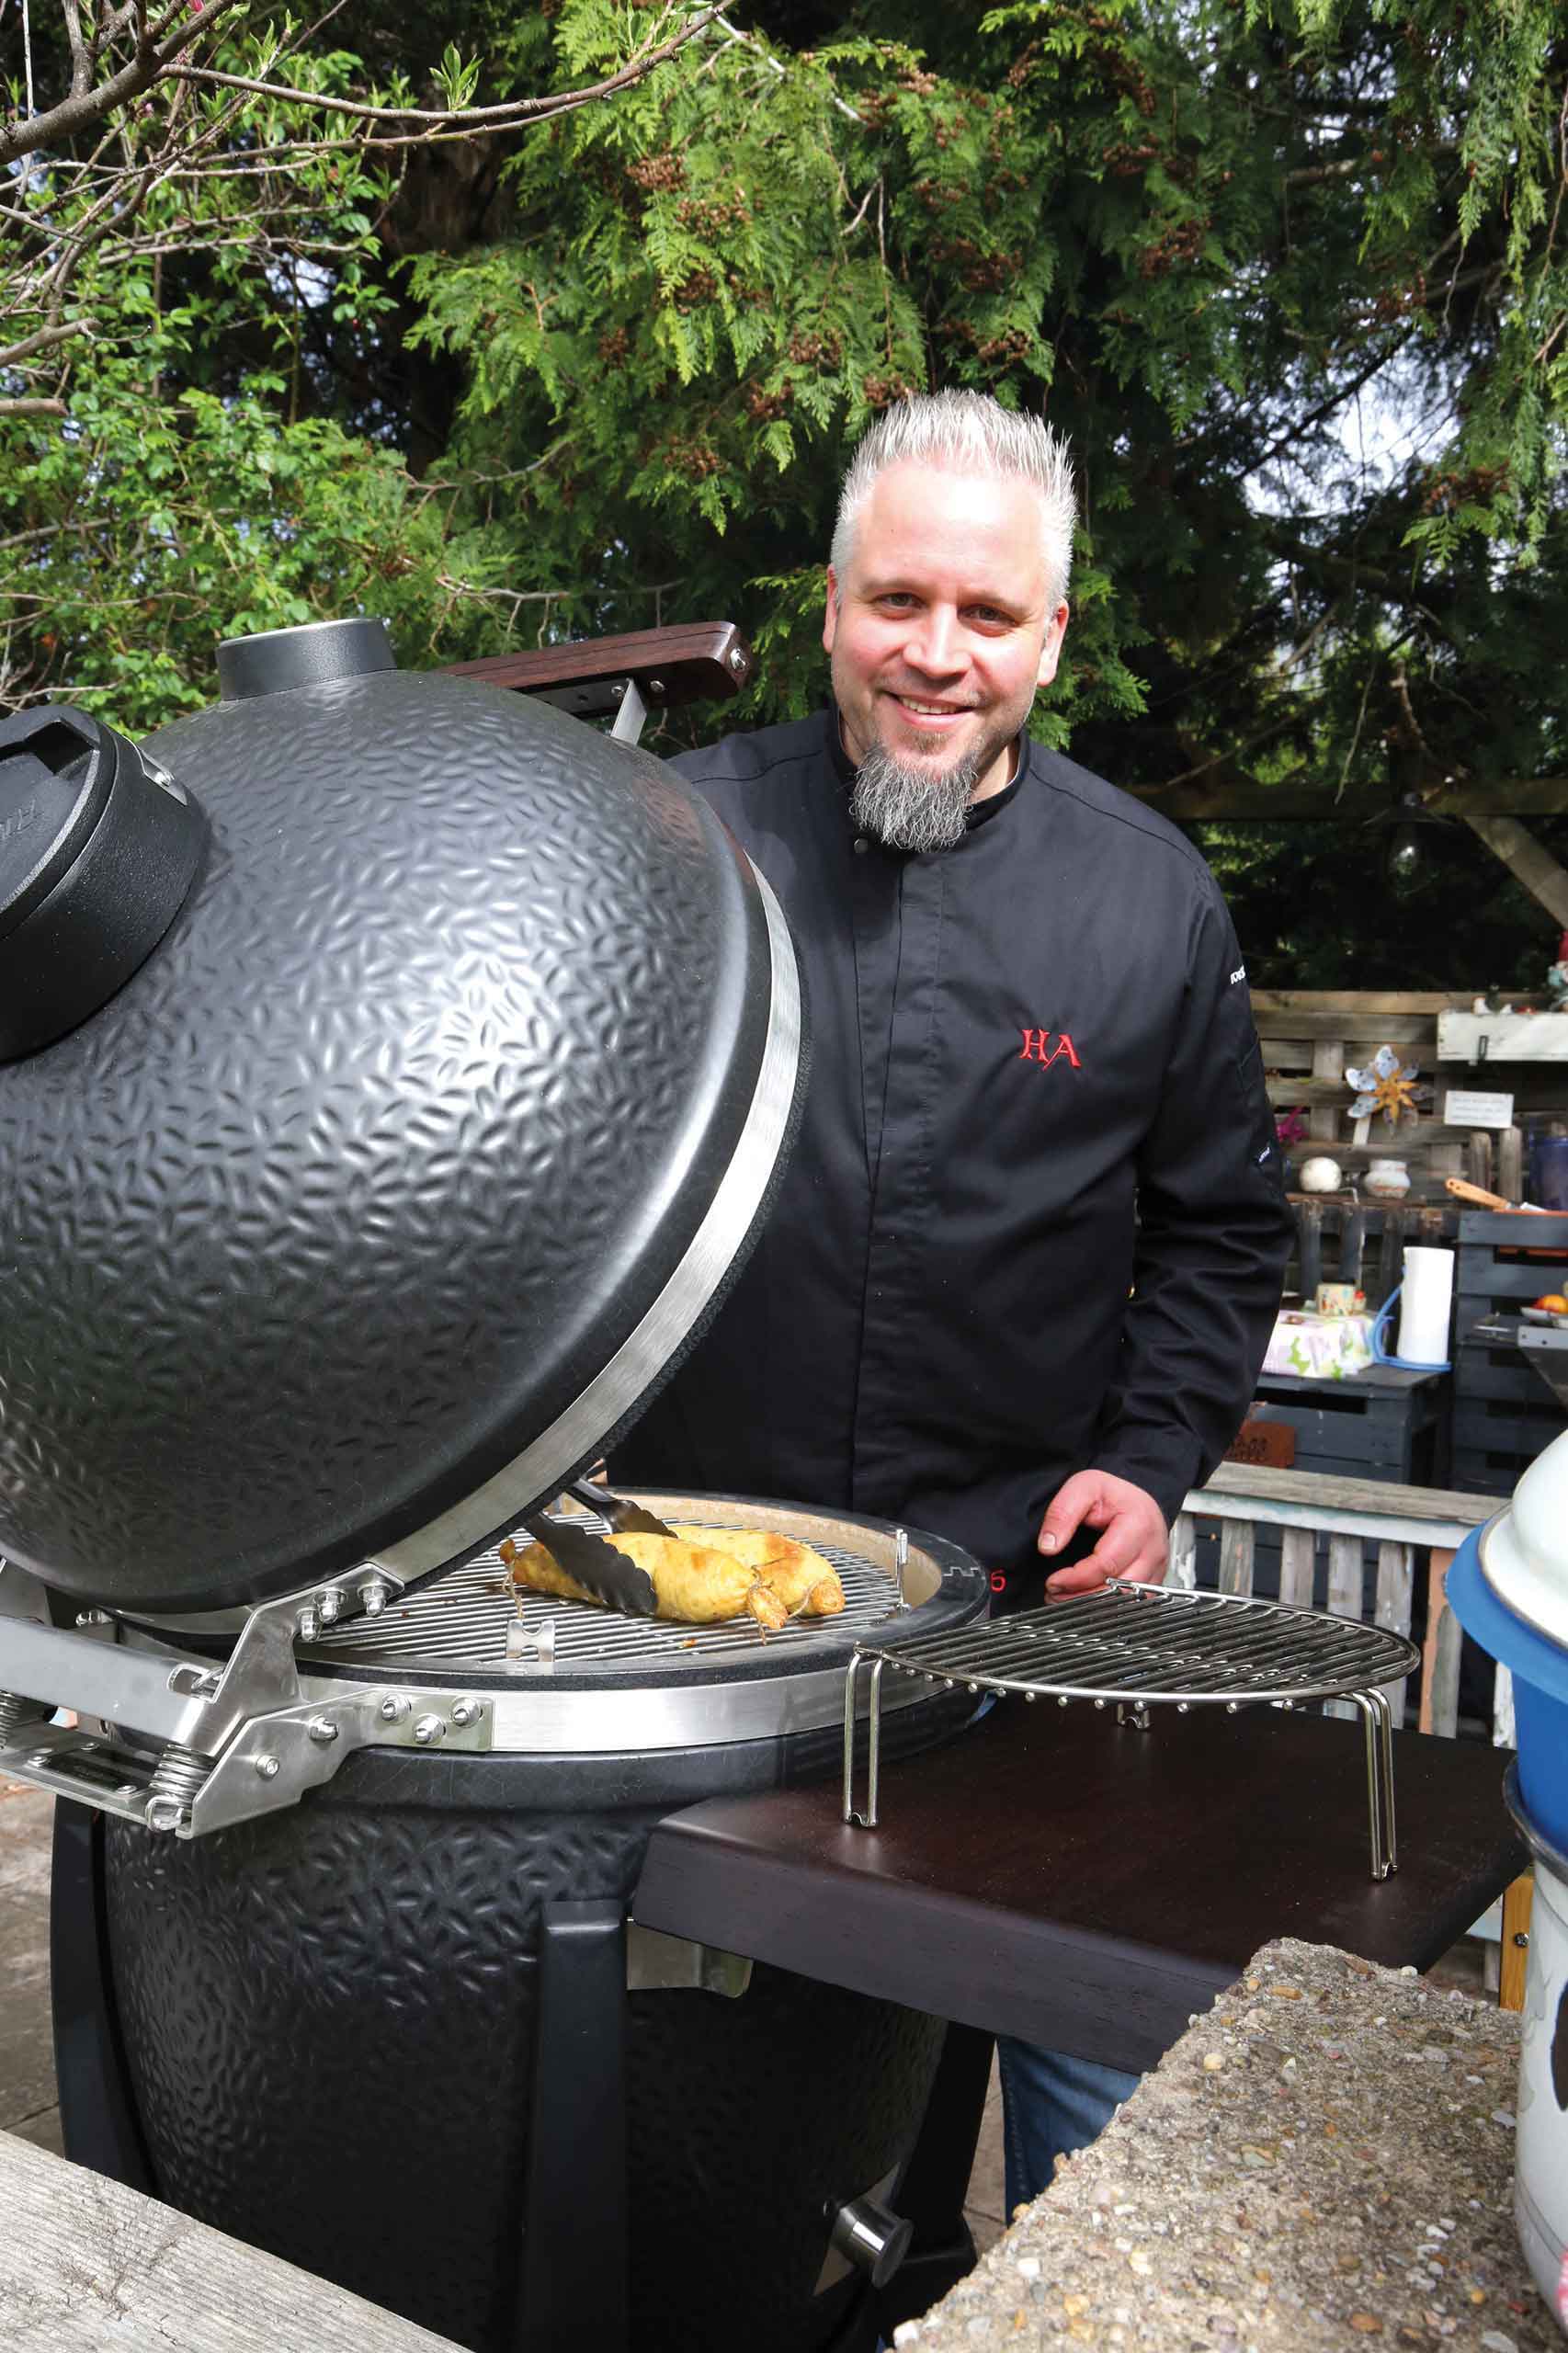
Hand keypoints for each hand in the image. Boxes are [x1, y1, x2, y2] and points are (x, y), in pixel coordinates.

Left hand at [1036, 1471, 1167, 1594]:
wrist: (1134, 1499)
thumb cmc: (1113, 1494)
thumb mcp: (1082, 1488)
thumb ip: (1062, 1514)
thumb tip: (1048, 1546)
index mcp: (1139, 1525)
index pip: (1107, 1564)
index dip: (1076, 1578)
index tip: (1053, 1581)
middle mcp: (1153, 1550)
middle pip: (1119, 1589)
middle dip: (1082, 1596)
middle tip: (1055, 1593)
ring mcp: (1157, 1568)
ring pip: (1127, 1601)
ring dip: (1093, 1605)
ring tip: (1065, 1598)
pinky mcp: (1154, 1580)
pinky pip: (1133, 1603)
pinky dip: (1108, 1606)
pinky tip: (1086, 1599)